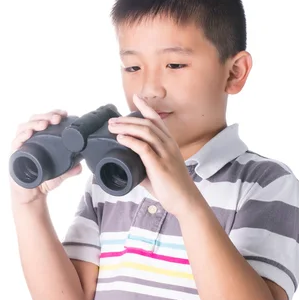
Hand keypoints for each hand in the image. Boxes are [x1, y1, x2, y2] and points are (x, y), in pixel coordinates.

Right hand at [9, 109, 82, 205]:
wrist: (31, 195)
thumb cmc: (43, 180)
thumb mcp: (60, 174)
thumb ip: (70, 170)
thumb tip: (80, 166)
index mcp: (41, 138)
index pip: (45, 120)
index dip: (53, 114)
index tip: (64, 114)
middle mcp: (30, 139)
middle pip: (35, 120)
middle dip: (46, 116)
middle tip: (57, 119)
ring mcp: (21, 145)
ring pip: (24, 127)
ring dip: (34, 123)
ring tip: (44, 124)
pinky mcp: (14, 154)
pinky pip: (15, 142)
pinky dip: (21, 136)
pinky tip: (28, 134)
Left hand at [108, 94, 199, 216]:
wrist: (186, 201)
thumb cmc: (173, 188)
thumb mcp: (158, 172)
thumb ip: (144, 166)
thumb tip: (128, 166)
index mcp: (170, 144)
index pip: (158, 120)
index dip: (146, 108)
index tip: (136, 98)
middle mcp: (169, 145)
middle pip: (147, 124)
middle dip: (127, 119)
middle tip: (112, 121)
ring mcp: (165, 154)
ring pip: (145, 132)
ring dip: (126, 127)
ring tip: (112, 127)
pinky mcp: (160, 165)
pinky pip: (143, 147)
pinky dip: (130, 140)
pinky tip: (120, 138)